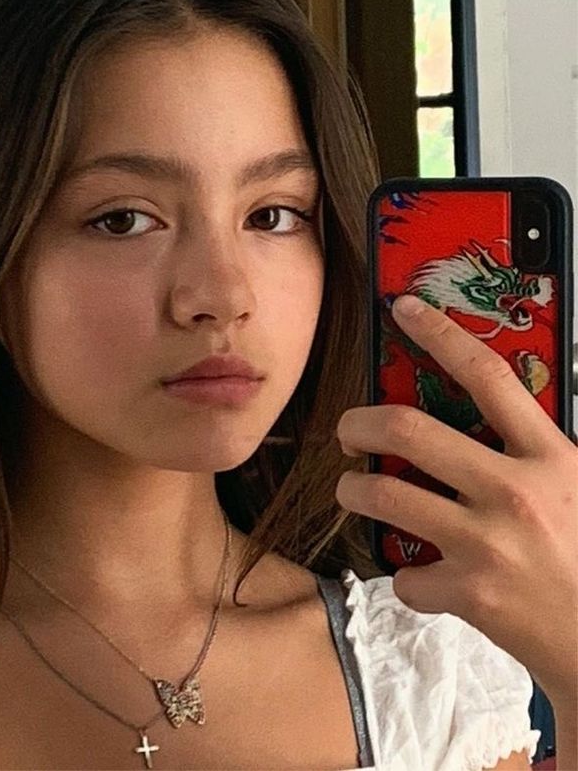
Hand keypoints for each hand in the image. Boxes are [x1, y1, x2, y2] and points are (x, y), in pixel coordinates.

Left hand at [334, 293, 577, 707]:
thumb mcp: (577, 485)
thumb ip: (535, 450)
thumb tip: (488, 415)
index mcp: (550, 457)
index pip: (487, 376)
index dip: (440, 333)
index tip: (404, 308)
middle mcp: (515, 492)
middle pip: (409, 430)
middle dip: (360, 423)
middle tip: (348, 430)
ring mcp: (488, 544)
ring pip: (385, 496)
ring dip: (354, 490)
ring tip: (354, 491)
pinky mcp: (469, 594)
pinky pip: (407, 577)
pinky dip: (406, 579)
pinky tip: (420, 579)